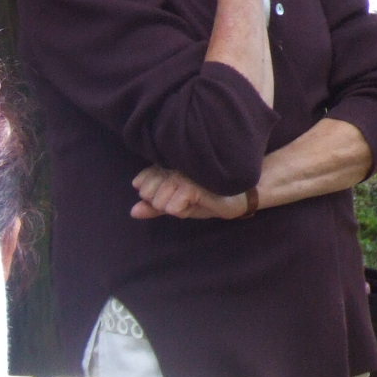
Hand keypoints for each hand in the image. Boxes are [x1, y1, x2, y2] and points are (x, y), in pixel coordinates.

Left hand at [131, 164, 250, 220]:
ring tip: (196, 198)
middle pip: (147, 194)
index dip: (155, 196)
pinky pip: (172, 208)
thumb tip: (133, 211)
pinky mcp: (192, 184)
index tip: (177, 193)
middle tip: (188, 197)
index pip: (141, 183)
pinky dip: (184, 210)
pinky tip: (201, 200)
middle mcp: (172, 164)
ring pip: (159, 202)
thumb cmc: (212, 198)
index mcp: (168, 164)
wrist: (243, 195)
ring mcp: (182, 173)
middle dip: (164, 203)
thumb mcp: (180, 204)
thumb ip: (155, 206)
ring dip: (177, 207)